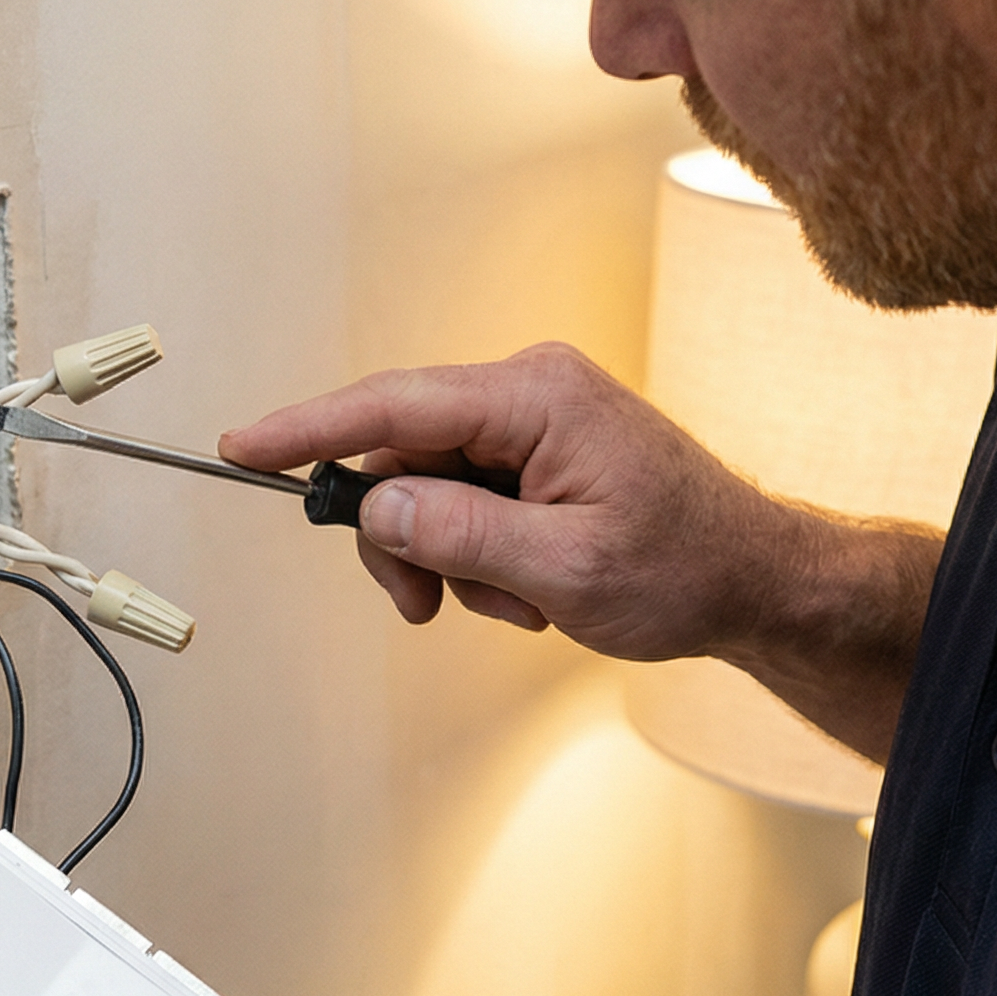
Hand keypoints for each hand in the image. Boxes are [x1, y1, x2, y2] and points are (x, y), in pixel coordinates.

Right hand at [221, 342, 943, 762]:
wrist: (756, 581)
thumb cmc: (686, 568)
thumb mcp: (562, 570)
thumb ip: (458, 535)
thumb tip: (373, 507)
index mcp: (538, 397)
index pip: (394, 405)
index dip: (309, 429)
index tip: (240, 449)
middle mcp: (531, 389)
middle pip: (404, 453)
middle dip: (404, 537)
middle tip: (425, 605)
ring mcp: (537, 418)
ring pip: (431, 485)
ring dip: (452, 557)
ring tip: (517, 604)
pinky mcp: (541, 450)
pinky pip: (469, 495)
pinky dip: (480, 553)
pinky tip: (530, 590)